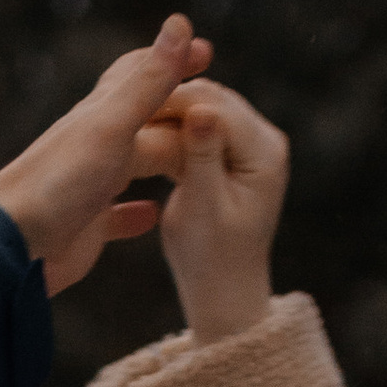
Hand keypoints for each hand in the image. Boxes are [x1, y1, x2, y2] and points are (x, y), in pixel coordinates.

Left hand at [0, 15, 215, 296]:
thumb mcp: (112, 126)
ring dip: (161, 157)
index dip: (171, 58)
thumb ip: (148, 81)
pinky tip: (154, 215)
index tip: (206, 50)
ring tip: (194, 158)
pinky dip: (137, 213)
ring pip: (133, 164)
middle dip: (176, 111)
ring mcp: (90, 186)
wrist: (11, 245)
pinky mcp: (86, 227)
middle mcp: (95, 145)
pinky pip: (116, 216)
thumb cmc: (59, 182)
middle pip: (143, 119)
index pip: (138, 73)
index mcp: (100, 115)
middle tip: (215, 110)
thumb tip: (179, 22)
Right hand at [135, 81, 291, 344]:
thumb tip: (200, 111)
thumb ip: (202, 158)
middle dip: (168, 101)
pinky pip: (198, 124)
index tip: (128, 108)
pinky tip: (142, 135)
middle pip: (211, 98)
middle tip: (122, 108)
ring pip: (202, 107)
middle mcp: (265, 139)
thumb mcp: (203, 209)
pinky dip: (171, 128)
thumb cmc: (211, 258)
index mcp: (264, 153)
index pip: (214, 105)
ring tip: (127, 122)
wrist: (223, 287)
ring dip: (166, 113)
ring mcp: (251, 142)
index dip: (171, 100)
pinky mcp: (232, 149)